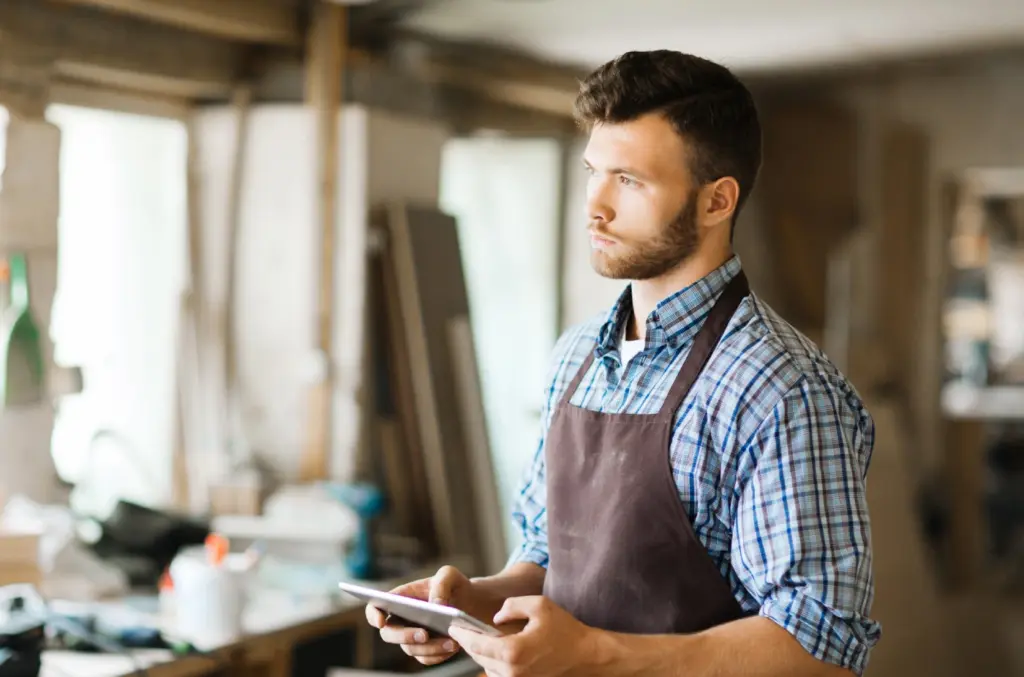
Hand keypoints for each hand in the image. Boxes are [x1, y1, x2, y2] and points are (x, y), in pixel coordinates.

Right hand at [364, 565, 492, 665]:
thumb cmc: (454, 585)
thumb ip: (441, 583)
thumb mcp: (449, 575)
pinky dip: (438, 655)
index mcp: (400, 599)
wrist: (472, 603)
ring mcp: (412, 636)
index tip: (381, 621)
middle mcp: (401, 619)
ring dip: (429, 648)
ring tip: (452, 642)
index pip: (375, 607)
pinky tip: (454, 646)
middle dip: (404, 636)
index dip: (374, 615)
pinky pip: (426, 658)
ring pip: (410, 649)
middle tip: (424, 635)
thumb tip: (435, 605)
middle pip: (389, 634)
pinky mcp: (426, 650)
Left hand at [448, 596, 598, 676]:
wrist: (584, 655)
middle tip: (459, 629)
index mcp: (513, 651)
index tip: (451, 625)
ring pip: (486, 667)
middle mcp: (512, 672)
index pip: (476, 644)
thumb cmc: (564, 629)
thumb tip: (495, 618)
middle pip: (478, 657)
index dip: (461, 634)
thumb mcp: (539, 605)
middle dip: (468, 643)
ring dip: (480, 653)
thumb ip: (512, 605)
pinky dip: (492, 662)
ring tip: (476, 638)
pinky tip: (494, 649)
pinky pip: (498, 674)